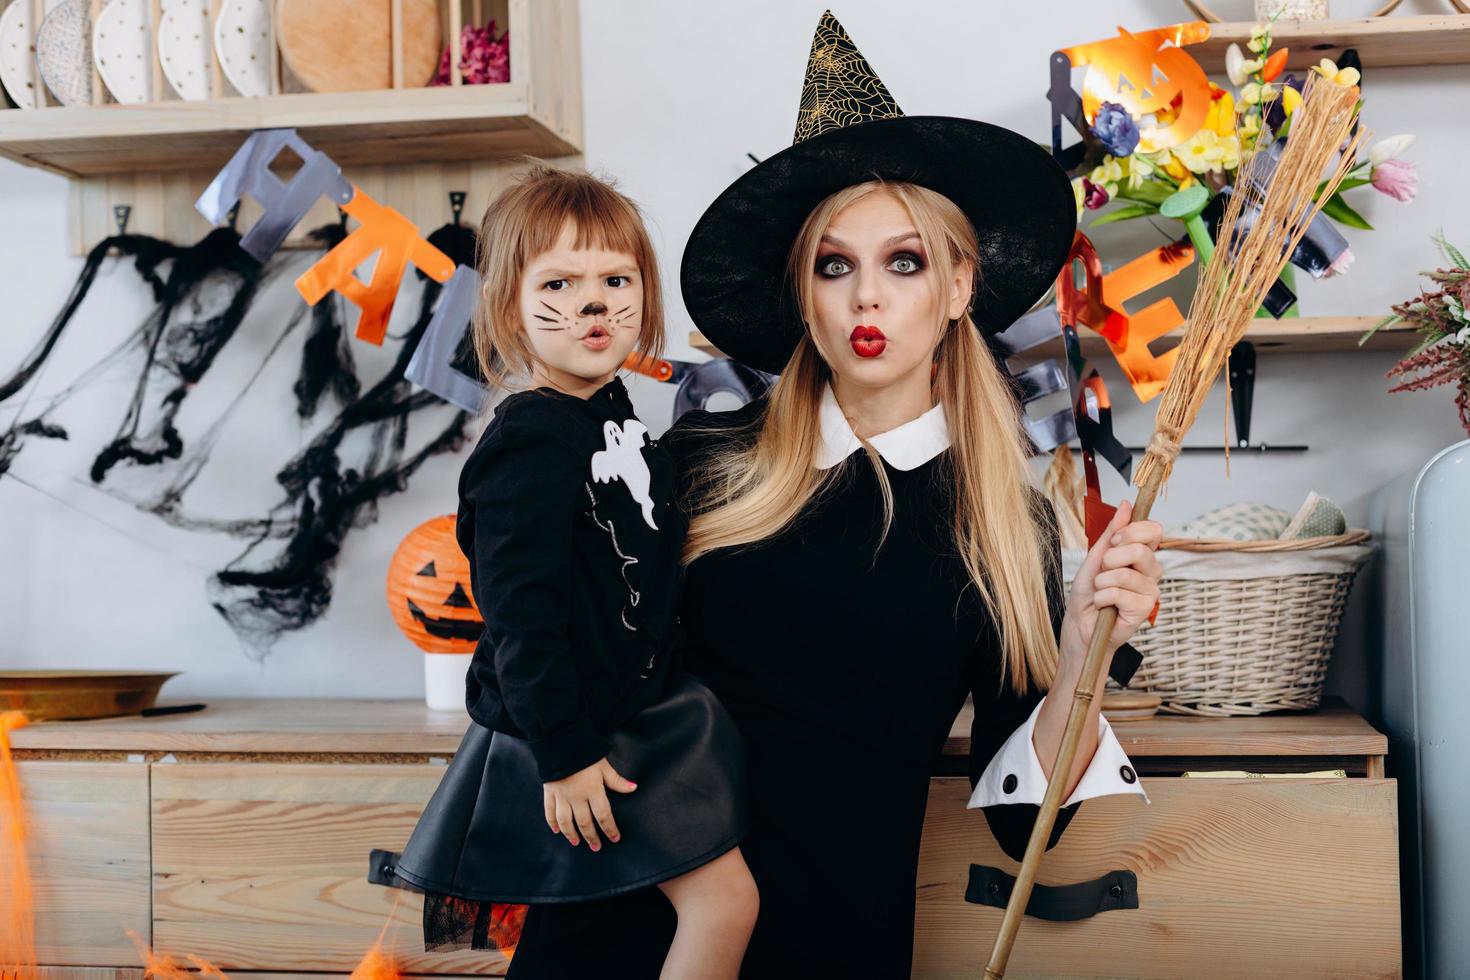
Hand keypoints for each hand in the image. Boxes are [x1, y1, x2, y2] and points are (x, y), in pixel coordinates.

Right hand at [543, 757, 636, 851]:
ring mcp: (562, 796)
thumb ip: (617, 781)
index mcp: (593, 791)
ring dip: (571, 834)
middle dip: (592, 837)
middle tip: (597, 847)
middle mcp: (577, 797)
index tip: (615, 838)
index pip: (604, 816)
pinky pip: (550, 812)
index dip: (610, 829)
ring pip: (566, 822)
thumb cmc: (585, 753)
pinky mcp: (550, 793)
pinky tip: (556, 831)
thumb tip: (633, 788)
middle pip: (585, 823)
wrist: (561, 742)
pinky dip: (552, 823)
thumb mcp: (604, 766)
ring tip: (577, 843)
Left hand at [1061, 499, 1163, 659]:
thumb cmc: (1089, 592)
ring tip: (1101, 592)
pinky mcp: (1144, 610)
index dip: (1129, 532)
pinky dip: (1101, 598)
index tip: (1112, 543)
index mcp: (1143, 555)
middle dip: (1110, 559)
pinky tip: (1104, 606)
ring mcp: (1150, 591)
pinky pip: (1117, 593)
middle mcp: (1152, 571)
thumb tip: (1126, 504)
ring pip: (1124, 573)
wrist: (1080, 624)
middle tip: (1103, 571)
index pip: (1153, 529)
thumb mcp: (1096, 556)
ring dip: (1102, 582)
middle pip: (1140, 549)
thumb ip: (1112, 531)